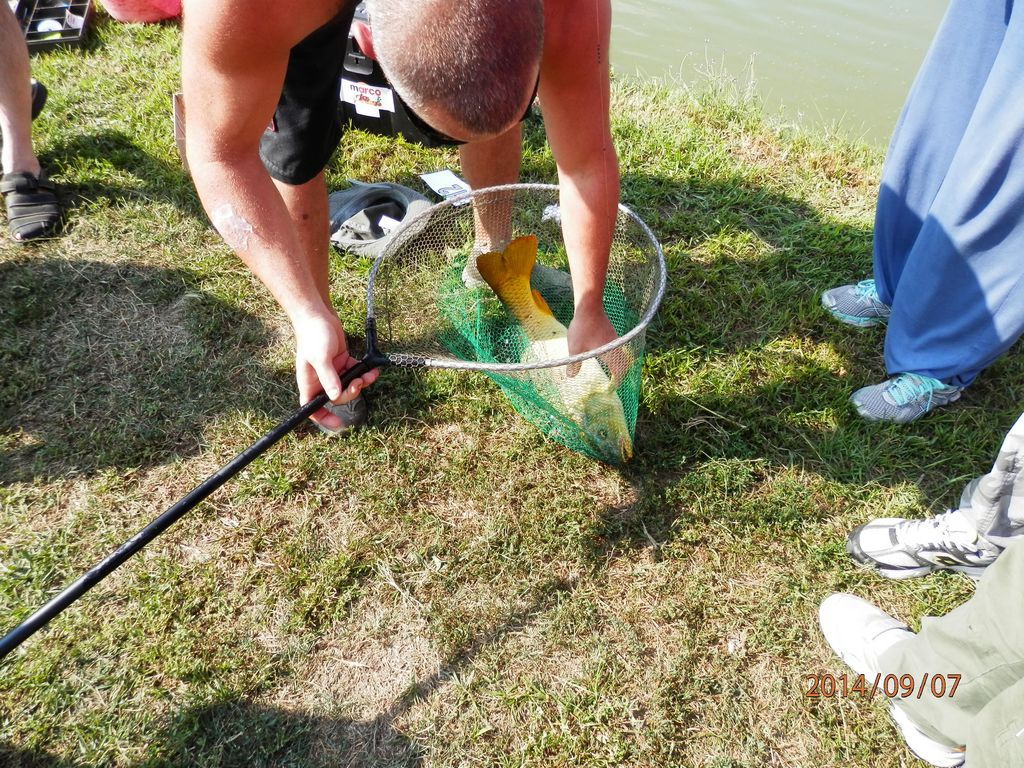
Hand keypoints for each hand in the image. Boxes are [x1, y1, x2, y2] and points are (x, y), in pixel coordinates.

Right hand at [293, 309, 378, 429]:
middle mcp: (320, 380)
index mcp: (309, 382)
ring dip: (360, 383)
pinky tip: (372, 368)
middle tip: (358, 382)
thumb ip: (329, 378)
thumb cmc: (314, 335)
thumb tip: (335, 398)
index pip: (312, 408)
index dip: (323, 418)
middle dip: (350, 393)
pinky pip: (354, 373)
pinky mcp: (342, 362)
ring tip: (370, 375)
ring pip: (348, 386)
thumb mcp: (321, 358)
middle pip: (337, 398)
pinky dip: (364, 372)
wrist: (318, 315)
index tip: (338, 423)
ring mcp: (332, 371)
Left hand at [567, 301, 629, 383]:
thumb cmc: (583, 328)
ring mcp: (614, 339)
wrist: (589, 306)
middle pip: (624, 363)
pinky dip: (616, 355)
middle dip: (621, 373)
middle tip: (614, 381)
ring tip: (611, 370)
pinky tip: (605, 355)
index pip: (618, 371)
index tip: (612, 388)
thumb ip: (574, 364)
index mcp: (609, 353)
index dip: (617, 381)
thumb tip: (571, 376)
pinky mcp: (611, 333)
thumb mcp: (575, 348)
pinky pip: (618, 348)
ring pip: (622, 355)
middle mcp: (615, 347)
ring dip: (619, 364)